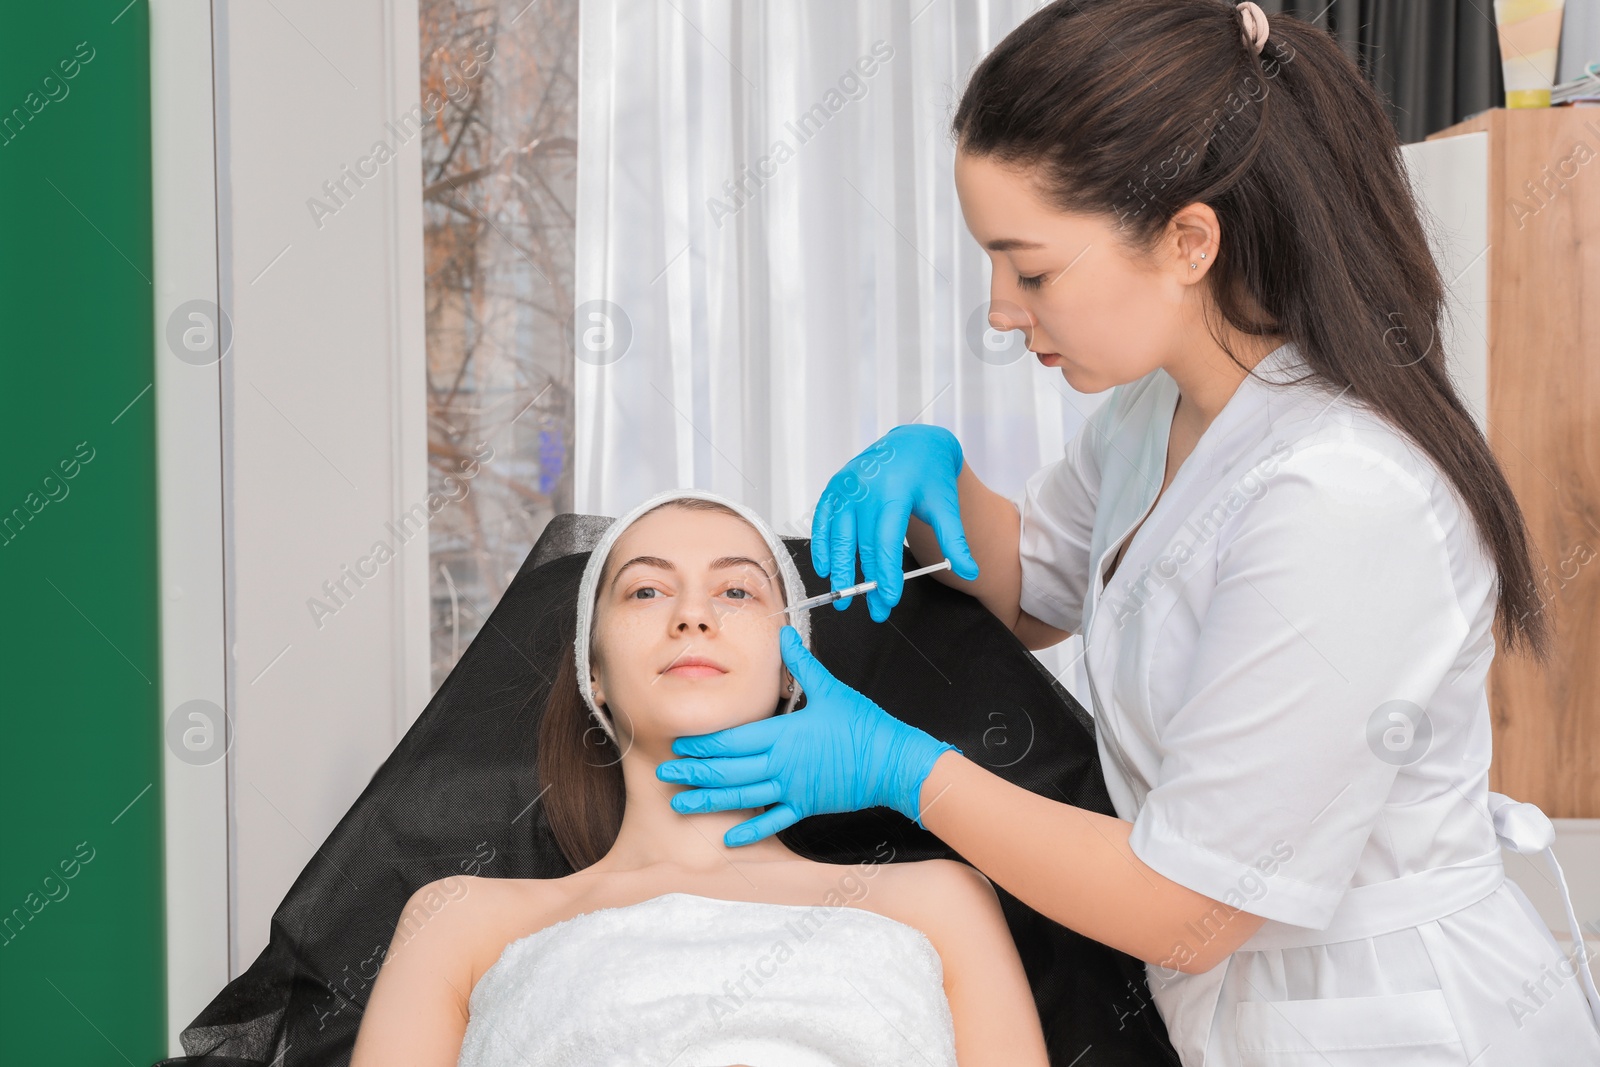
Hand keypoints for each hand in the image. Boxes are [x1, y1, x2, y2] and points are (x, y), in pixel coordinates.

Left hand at [656, 626, 959, 845]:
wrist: (895, 762)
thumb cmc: (865, 724)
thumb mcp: (831, 689)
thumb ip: (802, 664)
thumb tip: (783, 633)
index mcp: (784, 734)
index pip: (733, 740)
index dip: (703, 743)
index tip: (680, 743)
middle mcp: (782, 765)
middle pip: (728, 769)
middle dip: (694, 771)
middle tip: (665, 771)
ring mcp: (792, 789)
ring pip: (742, 797)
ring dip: (709, 800)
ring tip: (680, 803)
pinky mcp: (806, 806)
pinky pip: (772, 822)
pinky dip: (750, 830)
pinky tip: (728, 838)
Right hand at [813, 425, 979, 621]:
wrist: (913, 443)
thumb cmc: (930, 475)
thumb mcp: (945, 505)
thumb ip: (955, 540)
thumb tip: (970, 571)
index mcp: (894, 492)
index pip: (886, 541)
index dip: (887, 573)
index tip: (889, 599)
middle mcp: (865, 489)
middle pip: (863, 544)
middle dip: (867, 582)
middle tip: (874, 611)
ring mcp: (847, 487)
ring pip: (839, 536)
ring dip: (839, 569)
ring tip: (843, 597)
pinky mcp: (835, 488)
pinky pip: (823, 520)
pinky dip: (821, 545)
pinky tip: (824, 568)